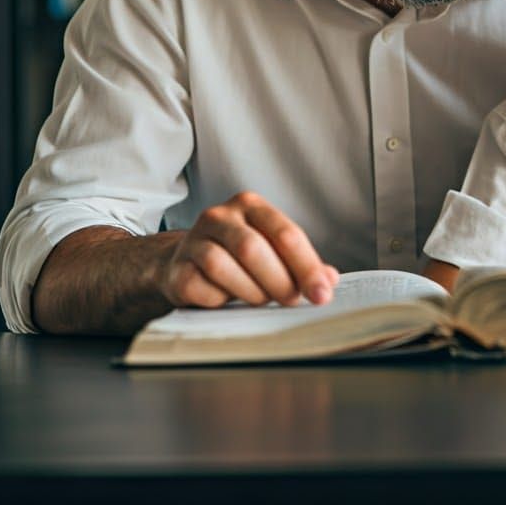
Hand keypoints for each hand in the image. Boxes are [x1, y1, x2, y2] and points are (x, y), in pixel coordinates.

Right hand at [159, 191, 338, 308]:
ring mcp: (194, 241)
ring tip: (262, 300)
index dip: (307, 266)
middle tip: (292, 301)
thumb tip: (329, 280)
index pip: (285, 233)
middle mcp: (220, 216)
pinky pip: (200, 288)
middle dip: (279, 281)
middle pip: (253, 248)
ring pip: (223, 266)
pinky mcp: (177, 269)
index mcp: (250, 204)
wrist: (184, 263)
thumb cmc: (238, 256)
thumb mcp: (271, 249)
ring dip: (250, 291)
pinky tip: (228, 300)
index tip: (322, 293)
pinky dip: (220, 300)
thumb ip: (300, 262)